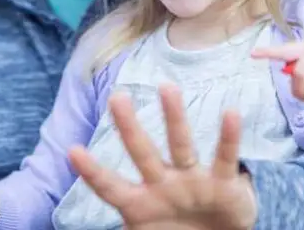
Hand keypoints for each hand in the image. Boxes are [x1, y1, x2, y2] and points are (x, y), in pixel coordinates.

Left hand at [67, 84, 256, 229]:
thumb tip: (110, 229)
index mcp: (141, 202)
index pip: (111, 186)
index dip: (93, 172)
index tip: (72, 150)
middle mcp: (164, 184)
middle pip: (142, 152)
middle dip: (129, 127)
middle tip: (117, 97)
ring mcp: (192, 180)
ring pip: (181, 145)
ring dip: (174, 118)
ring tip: (167, 88)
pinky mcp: (223, 183)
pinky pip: (225, 157)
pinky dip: (228, 138)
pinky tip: (231, 113)